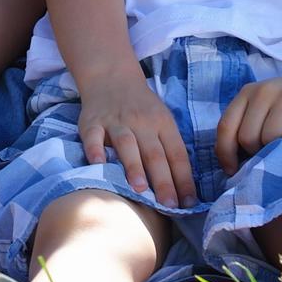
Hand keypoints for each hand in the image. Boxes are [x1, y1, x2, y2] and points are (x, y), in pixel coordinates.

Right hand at [78, 74, 194, 206]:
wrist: (111, 76)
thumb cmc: (142, 108)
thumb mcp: (162, 121)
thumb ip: (169, 149)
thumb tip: (183, 188)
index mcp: (163, 124)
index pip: (177, 153)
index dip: (183, 178)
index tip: (188, 203)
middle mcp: (142, 123)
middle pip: (154, 153)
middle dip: (163, 180)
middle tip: (168, 205)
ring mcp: (116, 121)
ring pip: (127, 144)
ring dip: (134, 166)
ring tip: (140, 188)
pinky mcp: (92, 122)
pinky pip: (93, 137)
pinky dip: (95, 150)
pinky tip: (98, 165)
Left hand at [214, 66, 281, 169]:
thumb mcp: (266, 106)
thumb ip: (248, 125)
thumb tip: (233, 165)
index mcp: (248, 92)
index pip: (225, 127)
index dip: (225, 153)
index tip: (233, 170)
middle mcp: (264, 91)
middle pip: (247, 136)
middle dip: (255, 153)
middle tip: (270, 154)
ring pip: (269, 138)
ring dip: (277, 150)